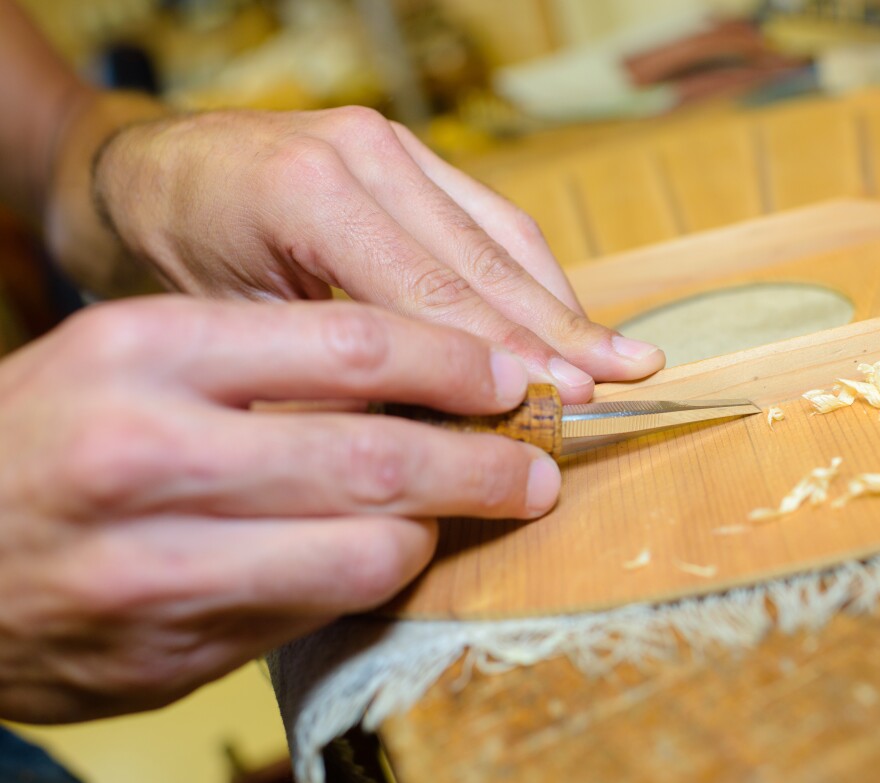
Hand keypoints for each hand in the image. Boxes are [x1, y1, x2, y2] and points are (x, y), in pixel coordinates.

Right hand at [0, 296, 558, 722]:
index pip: (353, 343)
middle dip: (485, 464)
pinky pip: (315, 615)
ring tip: (456, 516)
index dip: (457, 363)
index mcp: (144, 350)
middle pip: (378, 456)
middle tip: (537, 468)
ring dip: (433, 533)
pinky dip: (365, 584)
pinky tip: (375, 557)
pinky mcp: (166, 652)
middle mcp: (147, 452)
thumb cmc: (54, 434)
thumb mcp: (133, 355)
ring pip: (366, 551)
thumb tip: (422, 374)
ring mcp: (154, 564)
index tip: (512, 375)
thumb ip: (261, 356)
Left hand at [89, 106, 664, 402]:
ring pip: (501, 234)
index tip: (562, 402)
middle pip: (481, 261)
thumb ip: (332, 367)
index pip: (428, 292)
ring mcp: (392, 144)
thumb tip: (436, 434)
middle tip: (617, 387)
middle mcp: (361, 152)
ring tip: (620, 359)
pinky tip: (569, 318)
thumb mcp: (232, 324)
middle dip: (554, 333)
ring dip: (562, 304)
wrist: (152, 173)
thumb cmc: (179, 256)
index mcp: (305, 191)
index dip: (503, 354)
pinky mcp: (410, 152)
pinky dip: (534, 274)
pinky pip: (490, 216)